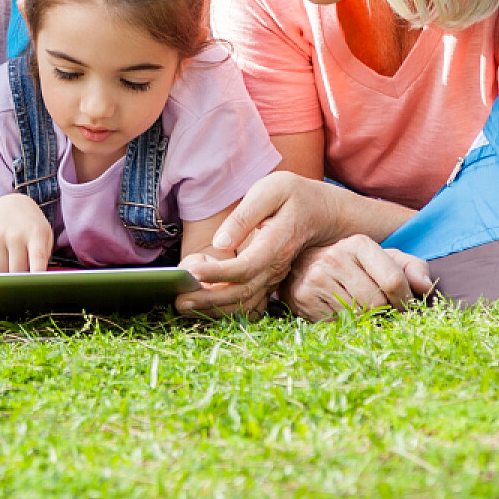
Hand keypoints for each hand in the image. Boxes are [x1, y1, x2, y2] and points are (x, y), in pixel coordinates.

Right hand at [0, 194, 54, 273]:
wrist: (9, 204)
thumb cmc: (31, 227)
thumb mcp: (44, 237)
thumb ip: (43, 258)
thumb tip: (36, 281)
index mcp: (36, 233)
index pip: (37, 260)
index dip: (36, 276)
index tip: (35, 286)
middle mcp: (16, 232)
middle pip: (16, 271)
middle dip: (20, 275)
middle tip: (23, 267)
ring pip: (0, 269)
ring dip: (6, 269)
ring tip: (11, 255)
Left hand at [176, 171, 336, 318]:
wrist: (320, 211)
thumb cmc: (292, 195)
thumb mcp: (271, 190)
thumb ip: (245, 216)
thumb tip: (221, 242)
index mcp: (275, 244)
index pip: (244, 268)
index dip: (217, 273)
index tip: (191, 273)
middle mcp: (275, 268)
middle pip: (241, 292)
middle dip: (208, 299)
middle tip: (178, 299)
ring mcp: (273, 278)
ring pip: (242, 303)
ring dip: (212, 308)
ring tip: (182, 305)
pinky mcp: (267, 281)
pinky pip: (246, 302)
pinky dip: (223, 308)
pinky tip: (200, 305)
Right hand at [280, 235, 434, 320]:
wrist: (302, 266)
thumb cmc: (353, 265)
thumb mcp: (383, 258)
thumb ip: (411, 268)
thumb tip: (426, 287)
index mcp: (359, 244)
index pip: (394, 281)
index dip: (406, 300)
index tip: (406, 306)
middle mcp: (336, 257)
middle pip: (377, 303)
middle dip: (385, 312)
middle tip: (382, 310)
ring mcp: (317, 278)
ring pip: (359, 316)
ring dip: (367, 319)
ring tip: (362, 309)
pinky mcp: (304, 297)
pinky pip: (338, 324)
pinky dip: (347, 324)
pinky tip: (343, 313)